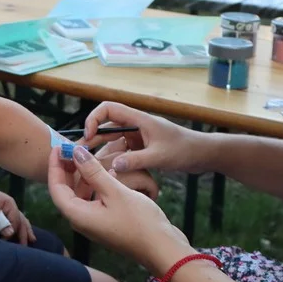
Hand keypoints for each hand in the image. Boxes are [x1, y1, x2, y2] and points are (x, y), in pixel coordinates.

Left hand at [0, 183, 36, 245]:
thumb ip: (0, 221)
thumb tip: (11, 233)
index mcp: (9, 203)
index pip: (16, 221)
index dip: (14, 232)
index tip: (7, 242)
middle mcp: (9, 205)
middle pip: (21, 220)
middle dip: (26, 231)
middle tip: (30, 243)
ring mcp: (4, 207)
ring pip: (18, 219)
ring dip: (24, 229)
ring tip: (31, 238)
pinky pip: (11, 219)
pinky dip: (16, 226)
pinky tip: (17, 231)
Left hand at [48, 145, 191, 272]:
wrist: (163, 248)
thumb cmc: (140, 222)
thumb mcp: (115, 192)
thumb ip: (93, 172)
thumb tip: (76, 153)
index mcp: (78, 215)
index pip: (56, 188)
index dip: (55, 166)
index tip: (57, 147)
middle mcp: (82, 221)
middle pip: (65, 190)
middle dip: (66, 169)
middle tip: (71, 148)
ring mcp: (94, 222)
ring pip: (79, 194)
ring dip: (81, 175)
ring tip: (86, 155)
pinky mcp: (105, 221)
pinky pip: (92, 199)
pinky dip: (93, 184)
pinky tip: (102, 171)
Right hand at [83, 102, 206, 174]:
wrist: (204, 155)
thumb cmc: (185, 150)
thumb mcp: (160, 157)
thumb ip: (136, 161)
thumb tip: (113, 167)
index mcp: (139, 119)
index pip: (108, 109)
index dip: (93, 119)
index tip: (88, 137)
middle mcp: (135, 125)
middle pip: (105, 125)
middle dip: (91, 138)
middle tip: (79, 155)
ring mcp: (138, 137)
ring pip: (112, 139)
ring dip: (100, 149)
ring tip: (88, 165)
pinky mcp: (141, 148)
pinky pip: (121, 150)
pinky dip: (112, 158)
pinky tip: (107, 172)